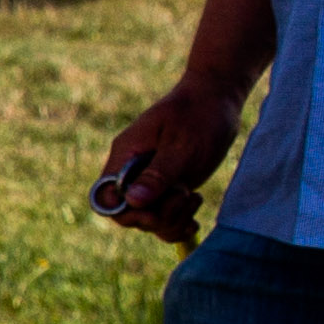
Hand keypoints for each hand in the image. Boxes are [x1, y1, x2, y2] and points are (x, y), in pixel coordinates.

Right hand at [95, 79, 244, 243]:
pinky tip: (193, 220)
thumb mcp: (181, 144)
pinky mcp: (168, 188)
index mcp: (125, 156)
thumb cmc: (198, 113)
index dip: (127, 212)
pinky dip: (177, 224)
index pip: (107, 199)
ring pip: (148, 220)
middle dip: (158, 216)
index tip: (153, 208)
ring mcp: (150, 182)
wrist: (216, 98)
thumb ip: (158, 173)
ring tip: (194, 198)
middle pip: (129, 215)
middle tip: (185, 195)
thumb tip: (133, 201)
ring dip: (172, 220)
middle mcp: (132, 173)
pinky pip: (164, 219)